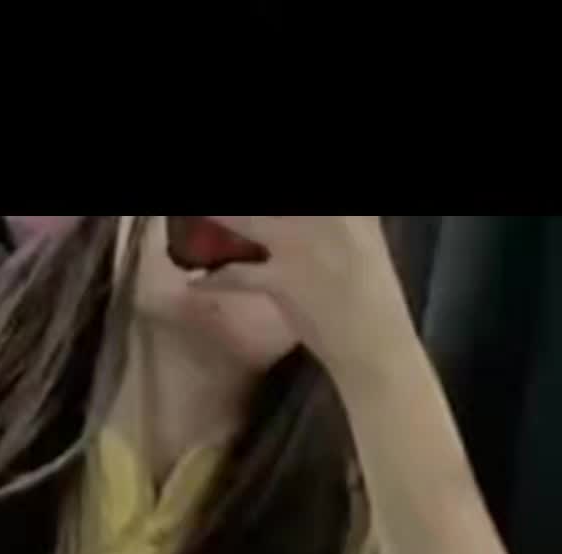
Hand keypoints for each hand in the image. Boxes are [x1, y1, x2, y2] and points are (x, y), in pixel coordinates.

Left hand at [205, 215, 415, 382]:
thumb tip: (313, 219)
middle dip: (228, 211)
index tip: (255, 216)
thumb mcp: (363, 237)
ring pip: (245, 219)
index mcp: (347, 208)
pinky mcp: (285, 279)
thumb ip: (340, 220)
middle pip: (264, 205)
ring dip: (216, 218)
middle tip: (205, 213)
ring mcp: (302, 243)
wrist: (375, 341)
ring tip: (193, 220)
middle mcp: (326, 214)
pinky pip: (238, 274)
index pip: (304, 195)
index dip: (271, 203)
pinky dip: (214, 279)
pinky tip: (195, 280)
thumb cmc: (371, 292)